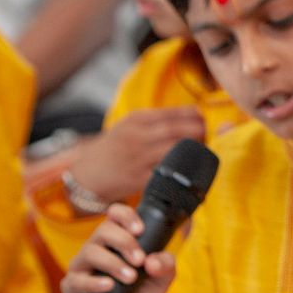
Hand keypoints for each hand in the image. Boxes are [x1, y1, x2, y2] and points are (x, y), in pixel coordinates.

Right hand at [61, 204, 176, 292]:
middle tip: (140, 260)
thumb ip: (165, 266)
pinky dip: (94, 283)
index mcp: (117, 240)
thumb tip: (153, 261)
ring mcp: (82, 267)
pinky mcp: (72, 288)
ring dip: (112, 263)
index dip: (125, 215)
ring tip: (130, 277)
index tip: (140, 229)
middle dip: (124, 242)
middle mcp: (97, 249)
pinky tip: (109, 286)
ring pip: (90, 252)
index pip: (115, 214)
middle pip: (103, 230)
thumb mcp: (160, 281)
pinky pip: (76, 280)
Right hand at [68, 107, 205, 207]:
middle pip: (179, 130)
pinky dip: (182, 174)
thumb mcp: (129, 127)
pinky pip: (167, 174)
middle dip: (199, 133)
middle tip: (208, 139)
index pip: (176, 113)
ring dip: (194, 152)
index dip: (196, 117)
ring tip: (202, 154)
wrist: (84, 176)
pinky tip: (193, 175)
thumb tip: (193, 117)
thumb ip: (156, 122)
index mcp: (137, 120)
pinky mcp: (139, 179)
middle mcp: (138, 136)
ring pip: (176, 150)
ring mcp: (138, 157)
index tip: (205, 122)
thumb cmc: (113, 150)